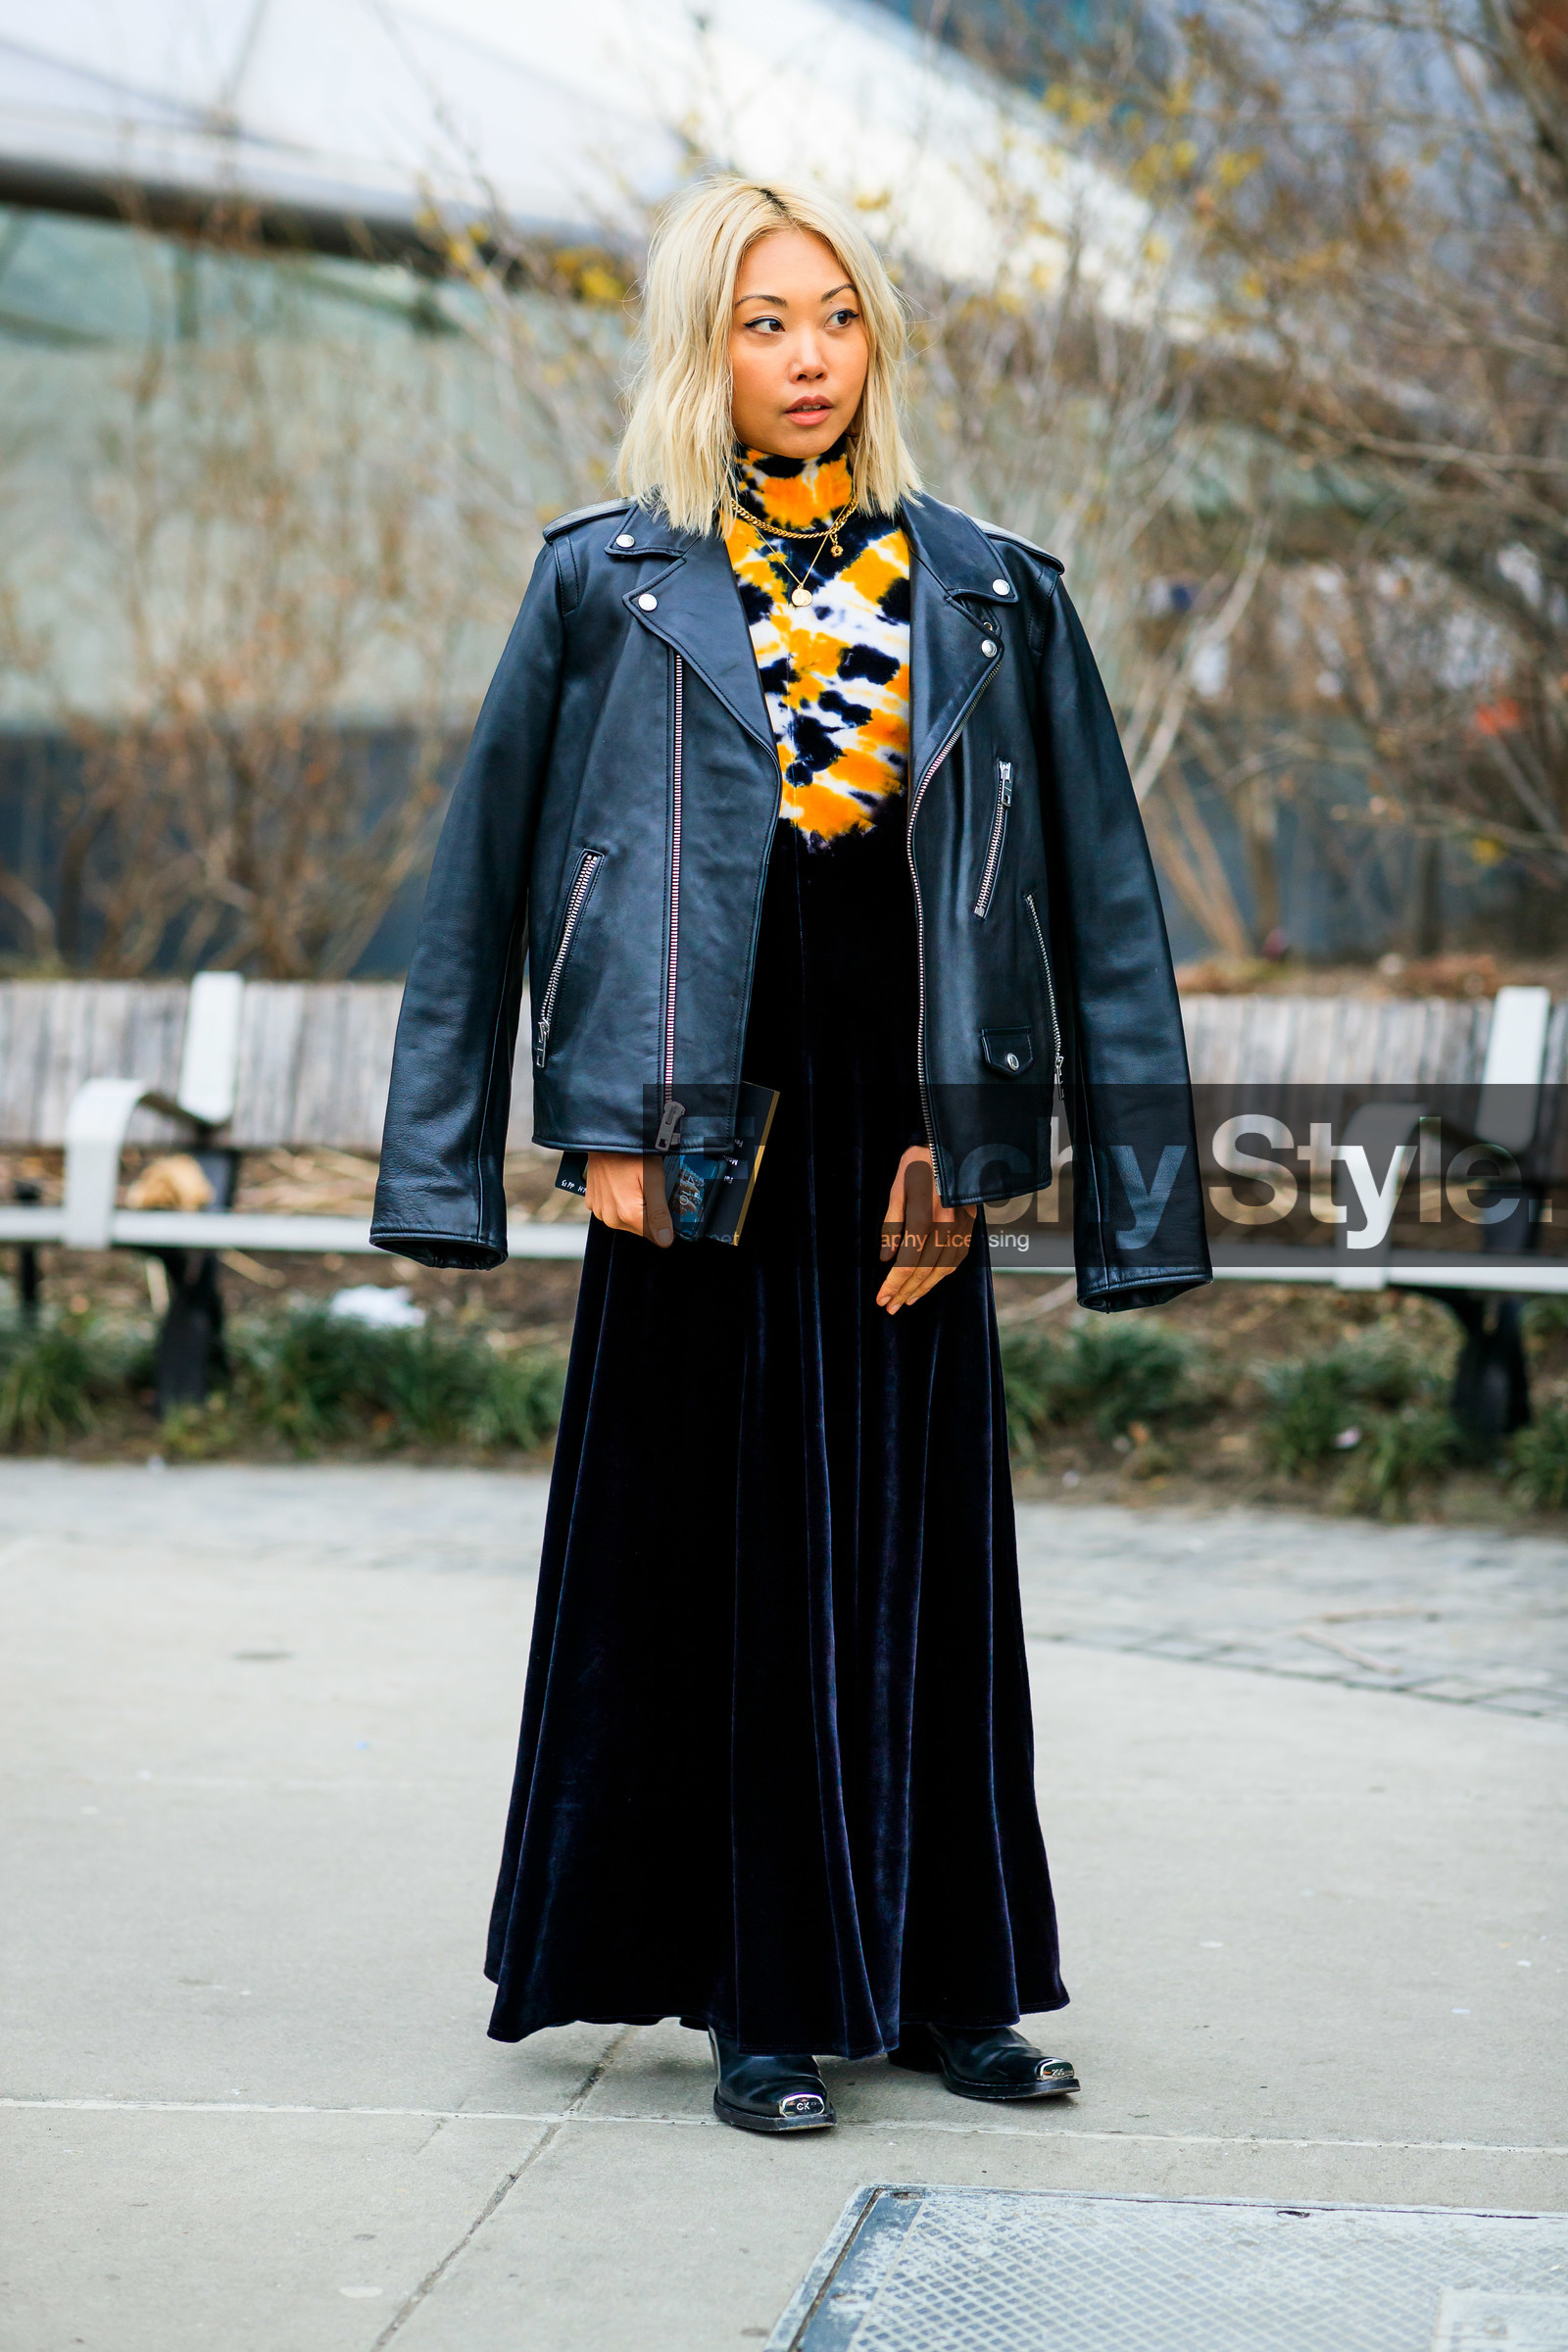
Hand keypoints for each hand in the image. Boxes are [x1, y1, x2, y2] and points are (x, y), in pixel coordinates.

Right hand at [585, 1151, 672, 1246]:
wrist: (605, 1136)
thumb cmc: (632, 1153)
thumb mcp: (654, 1179)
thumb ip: (659, 1213)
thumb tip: (665, 1241)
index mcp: (627, 1214)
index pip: (655, 1234)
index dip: (664, 1219)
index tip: (665, 1200)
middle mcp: (610, 1218)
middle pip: (640, 1227)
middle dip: (649, 1212)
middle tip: (651, 1188)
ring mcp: (599, 1210)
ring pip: (627, 1220)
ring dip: (635, 1207)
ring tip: (636, 1183)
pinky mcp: (592, 1203)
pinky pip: (613, 1210)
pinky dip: (620, 1202)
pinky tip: (623, 1184)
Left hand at [876, 1145, 974, 1313]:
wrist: (951, 1145)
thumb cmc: (918, 1165)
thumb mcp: (897, 1190)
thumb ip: (892, 1225)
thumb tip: (886, 1258)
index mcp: (923, 1215)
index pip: (907, 1261)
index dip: (893, 1283)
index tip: (881, 1298)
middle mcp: (945, 1225)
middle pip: (925, 1269)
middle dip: (905, 1291)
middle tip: (891, 1307)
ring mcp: (961, 1226)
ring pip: (944, 1267)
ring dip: (925, 1287)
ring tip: (908, 1300)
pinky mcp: (970, 1224)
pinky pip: (958, 1257)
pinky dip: (944, 1274)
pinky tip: (931, 1281)